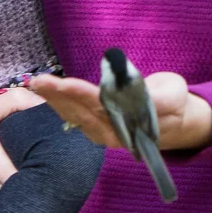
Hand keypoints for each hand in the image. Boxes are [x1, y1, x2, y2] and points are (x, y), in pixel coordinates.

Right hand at [0, 88, 42, 212]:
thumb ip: (22, 101)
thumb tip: (48, 104)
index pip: (31, 183)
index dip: (42, 175)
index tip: (47, 164)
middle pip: (18, 196)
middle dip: (29, 185)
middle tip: (35, 169)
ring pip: (3, 204)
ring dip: (10, 193)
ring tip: (14, 174)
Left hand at [30, 71, 211, 152]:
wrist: (175, 122)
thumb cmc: (174, 103)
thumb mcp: (173, 95)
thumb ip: (156, 96)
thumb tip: (135, 86)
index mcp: (128, 122)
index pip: (100, 106)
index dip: (82, 94)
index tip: (65, 83)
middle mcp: (110, 131)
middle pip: (80, 111)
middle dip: (58, 95)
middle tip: (38, 80)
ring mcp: (101, 131)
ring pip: (72, 114)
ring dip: (53, 99)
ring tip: (36, 83)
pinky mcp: (95, 127)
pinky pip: (72, 115)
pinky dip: (58, 103)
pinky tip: (46, 92)